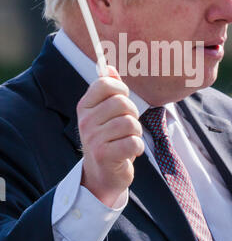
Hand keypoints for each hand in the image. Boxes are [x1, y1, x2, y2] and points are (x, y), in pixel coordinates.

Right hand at [77, 66, 143, 206]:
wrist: (101, 174)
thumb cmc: (107, 139)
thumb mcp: (104, 113)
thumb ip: (108, 90)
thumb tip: (108, 66)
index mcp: (85, 107)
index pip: (105, 84)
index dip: (121, 89)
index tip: (123, 100)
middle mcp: (86, 121)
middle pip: (121, 102)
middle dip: (132, 114)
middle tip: (127, 126)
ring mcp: (93, 139)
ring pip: (130, 123)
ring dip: (135, 132)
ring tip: (127, 139)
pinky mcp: (105, 156)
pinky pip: (133, 142)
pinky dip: (137, 147)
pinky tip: (129, 152)